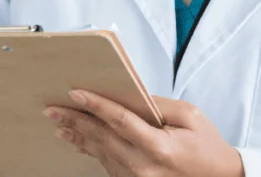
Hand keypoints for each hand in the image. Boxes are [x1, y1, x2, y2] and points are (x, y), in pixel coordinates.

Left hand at [45, 92, 243, 176]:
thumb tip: (129, 94)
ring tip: (59, 123)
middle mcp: (145, 167)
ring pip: (101, 154)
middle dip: (75, 121)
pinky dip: (92, 151)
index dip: (95, 106)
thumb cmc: (207, 147)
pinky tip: (78, 141)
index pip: (120, 121)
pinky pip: (108, 165)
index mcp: (160, 147)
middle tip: (53, 109)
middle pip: (102, 139)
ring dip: (79, 137)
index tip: (75, 93)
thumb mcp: (189, 116)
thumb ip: (157, 104)